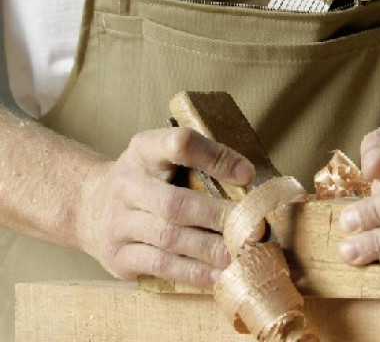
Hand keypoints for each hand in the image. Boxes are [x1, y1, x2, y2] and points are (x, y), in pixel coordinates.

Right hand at [77, 127, 254, 286]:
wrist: (88, 206)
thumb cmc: (147, 179)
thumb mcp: (165, 156)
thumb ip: (202, 160)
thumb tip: (248, 177)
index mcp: (144, 150)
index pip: (179, 144)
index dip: (215, 158)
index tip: (247, 174)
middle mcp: (126, 184)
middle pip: (175, 203)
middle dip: (216, 217)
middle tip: (250, 227)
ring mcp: (118, 222)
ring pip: (169, 238)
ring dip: (209, 249)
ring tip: (239, 255)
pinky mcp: (117, 255)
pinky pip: (161, 266)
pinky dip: (193, 273)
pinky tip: (218, 276)